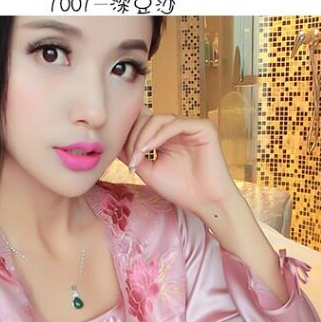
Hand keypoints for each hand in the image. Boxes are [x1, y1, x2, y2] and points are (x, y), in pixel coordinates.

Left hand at [118, 109, 237, 217]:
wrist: (206, 203)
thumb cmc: (181, 190)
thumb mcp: (149, 171)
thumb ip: (134, 154)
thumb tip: (114, 141)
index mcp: (166, 137)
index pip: (143, 124)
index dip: (128, 134)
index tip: (117, 153)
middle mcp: (178, 128)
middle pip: (148, 118)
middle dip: (133, 136)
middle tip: (130, 159)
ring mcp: (191, 126)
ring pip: (159, 119)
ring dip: (143, 137)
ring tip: (137, 157)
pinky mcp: (203, 127)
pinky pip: (175, 124)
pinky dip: (159, 135)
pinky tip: (148, 149)